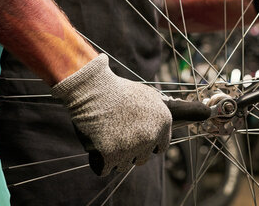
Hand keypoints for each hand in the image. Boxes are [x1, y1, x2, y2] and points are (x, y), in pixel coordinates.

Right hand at [51, 54, 171, 176]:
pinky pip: (105, 170)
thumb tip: (160, 125)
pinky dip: (99, 164)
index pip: (161, 147)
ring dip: (115, 158)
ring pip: (123, 166)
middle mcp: (151, 137)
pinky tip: (96, 152)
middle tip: (118, 139)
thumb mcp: (147, 95)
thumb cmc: (119, 90)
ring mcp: (132, 148)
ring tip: (105, 141)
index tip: (137, 140)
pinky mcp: (111, 155)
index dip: (149, 145)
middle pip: (142, 158)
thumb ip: (158, 112)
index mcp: (164, 122)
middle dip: (132, 152)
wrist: (94, 90)